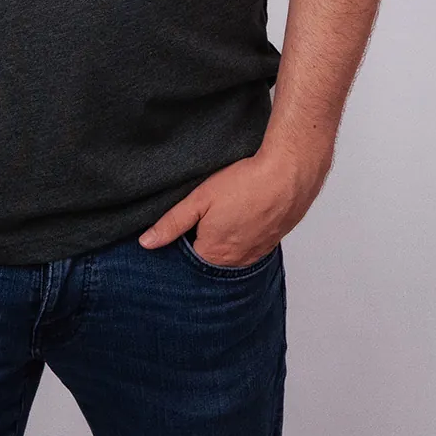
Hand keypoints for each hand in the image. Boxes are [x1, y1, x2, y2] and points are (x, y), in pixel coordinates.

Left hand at [137, 134, 333, 264]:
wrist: (289, 174)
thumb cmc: (244, 184)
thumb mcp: (200, 199)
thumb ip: (172, 223)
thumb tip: (147, 244)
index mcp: (214, 254)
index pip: (188, 261)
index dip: (182, 243)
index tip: (183, 225)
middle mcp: (236, 261)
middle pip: (211, 259)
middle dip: (203, 243)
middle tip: (204, 217)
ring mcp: (257, 253)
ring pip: (232, 254)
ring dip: (225, 240)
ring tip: (224, 214)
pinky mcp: (272, 242)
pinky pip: (251, 247)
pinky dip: (244, 235)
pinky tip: (243, 215)